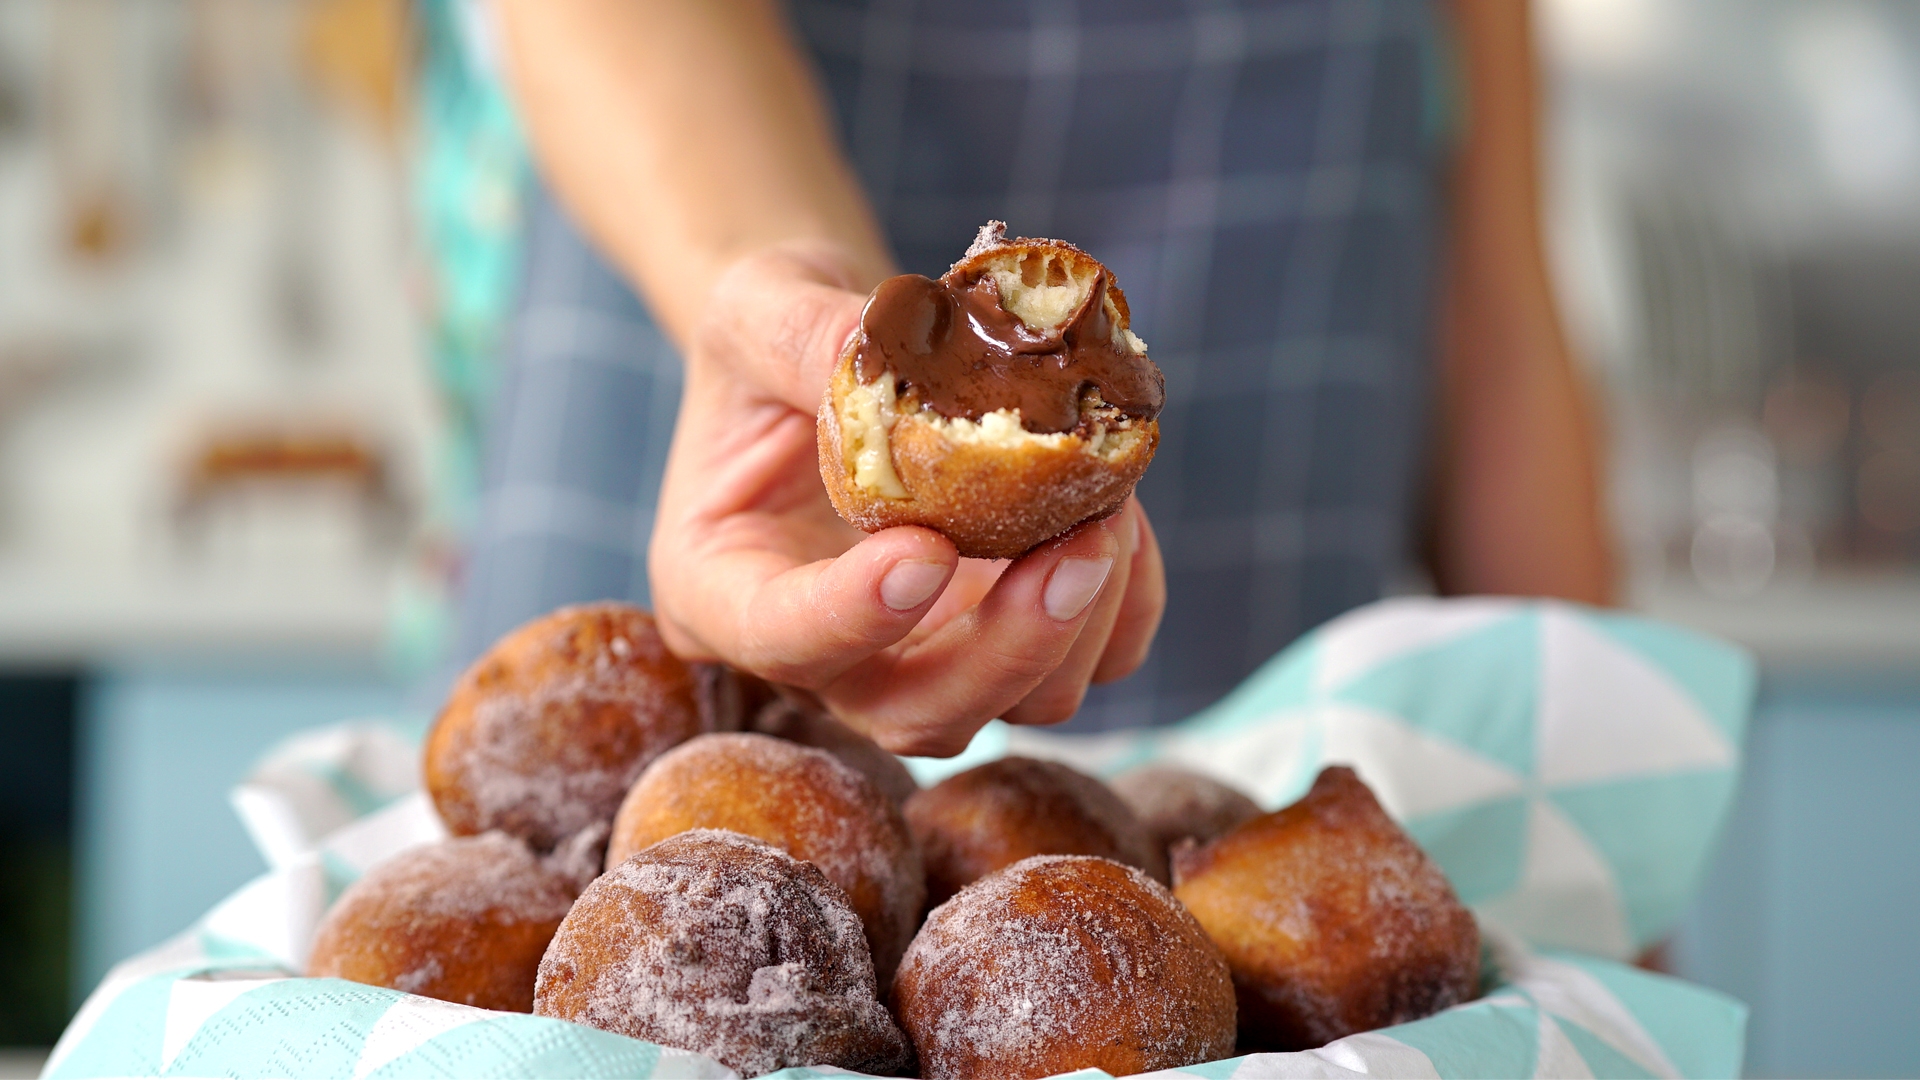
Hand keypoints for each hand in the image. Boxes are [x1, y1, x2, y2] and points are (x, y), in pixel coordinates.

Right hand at [649, 243, 1165, 755]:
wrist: (838, 348)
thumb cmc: (774, 331)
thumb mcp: (760, 308)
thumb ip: (807, 336)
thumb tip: (891, 353)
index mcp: (721, 586)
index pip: (777, 638)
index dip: (853, 617)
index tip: (925, 550)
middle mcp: (823, 652)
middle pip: (914, 713)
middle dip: (1007, 646)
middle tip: (1077, 545)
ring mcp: (922, 658)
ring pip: (1016, 707)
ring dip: (1082, 620)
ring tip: (1110, 500)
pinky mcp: (1005, 640)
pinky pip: (1088, 667)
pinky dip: (1124, 606)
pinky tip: (1121, 513)